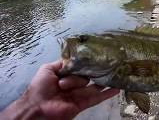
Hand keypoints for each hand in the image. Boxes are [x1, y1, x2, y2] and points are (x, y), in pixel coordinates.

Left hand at [1, 61, 118, 119]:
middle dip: (94, 71)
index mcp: (66, 75)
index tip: (98, 56)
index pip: (80, 67)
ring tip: (116, 73)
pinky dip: (107, 94)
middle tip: (107, 64)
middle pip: (87, 76)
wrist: (36, 107)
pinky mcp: (82, 104)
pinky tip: (117, 88)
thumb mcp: (47, 69)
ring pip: (94, 86)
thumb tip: (75, 58)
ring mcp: (79, 94)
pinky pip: (96, 98)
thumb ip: (62, 63)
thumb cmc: (40, 87)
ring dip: (105, 80)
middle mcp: (74, 84)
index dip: (88, 63)